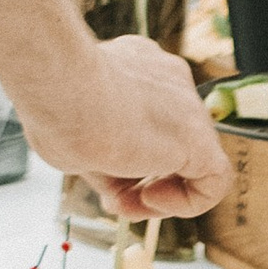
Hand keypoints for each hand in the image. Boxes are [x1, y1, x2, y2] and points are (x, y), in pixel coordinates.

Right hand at [0, 0, 232, 221]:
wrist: (65, 90)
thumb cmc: (54, 107)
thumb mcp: (74, 137)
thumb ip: (102, 160)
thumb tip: (116, 190)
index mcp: (132, 66)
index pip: (143, 115)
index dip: (124, 155)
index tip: (100, 172)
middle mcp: (164, 78)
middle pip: (164, 139)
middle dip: (138, 175)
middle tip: (112, 197)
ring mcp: (185, 103)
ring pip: (187, 159)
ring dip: (157, 191)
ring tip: (125, 201)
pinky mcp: (199, 137)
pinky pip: (213, 180)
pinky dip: (186, 202)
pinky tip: (151, 199)